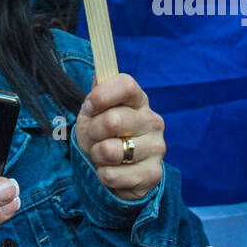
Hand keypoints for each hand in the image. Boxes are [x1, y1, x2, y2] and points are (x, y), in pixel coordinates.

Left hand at [75, 75, 165, 201]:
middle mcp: (153, 121)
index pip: (126, 85)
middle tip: (96, 137)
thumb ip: (97, 91)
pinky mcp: (153, 174)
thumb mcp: (94, 112)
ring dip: (97, 155)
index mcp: (139, 100)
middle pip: (113, 120)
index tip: (89, 106)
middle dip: (93, 132)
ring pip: (110, 150)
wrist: (113, 169)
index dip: (102, 95)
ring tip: (103, 155)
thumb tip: (100, 72)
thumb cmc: (103, 135)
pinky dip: (103, 175)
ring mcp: (157, 148)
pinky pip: (113, 175)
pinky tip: (111, 171)